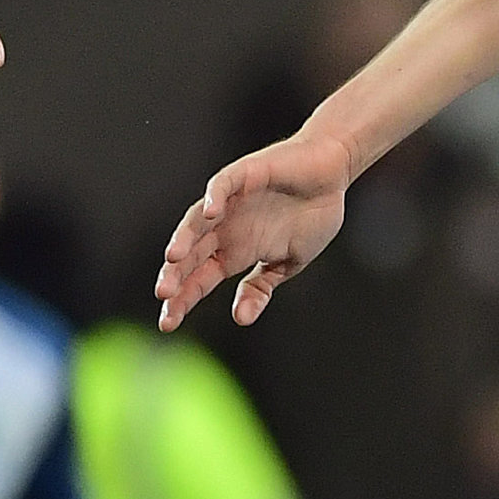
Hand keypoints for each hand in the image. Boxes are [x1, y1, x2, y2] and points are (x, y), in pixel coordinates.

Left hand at [158, 131, 352, 329]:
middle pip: (190, 255)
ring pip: (196, 222)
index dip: (182, 300)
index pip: (199, 279)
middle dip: (175, 276)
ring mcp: (231, 202)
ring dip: (184, 239)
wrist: (334, 173)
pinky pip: (221, 185)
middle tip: (164, 297)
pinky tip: (211, 214)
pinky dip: (213, 198)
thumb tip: (241, 319)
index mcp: (234, 252)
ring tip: (174, 257)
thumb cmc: (314, 214)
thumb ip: (261, 287)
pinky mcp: (243, 175)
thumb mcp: (290, 262)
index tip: (167, 324)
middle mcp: (225, 229)